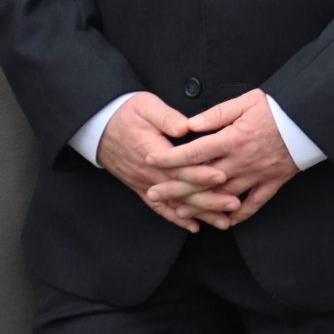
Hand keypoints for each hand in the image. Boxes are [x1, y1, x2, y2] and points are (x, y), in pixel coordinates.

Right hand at [98, 93, 214, 230]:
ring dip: (199, 213)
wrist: (99, 128)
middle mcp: (149, 172)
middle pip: (182, 190)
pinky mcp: (141, 188)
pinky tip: (194, 226)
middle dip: (209, 199)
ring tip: (223, 221)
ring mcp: (145, 183)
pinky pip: (160, 208)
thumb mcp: (146, 106)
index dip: (200, 173)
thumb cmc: (126, 114)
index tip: (222, 176)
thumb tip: (185, 126)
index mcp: (153, 151)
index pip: (179, 167)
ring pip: (175, 203)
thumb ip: (167, 117)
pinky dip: (177, 218)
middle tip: (234, 204)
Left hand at [147, 90, 300, 229]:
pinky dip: (238, 215)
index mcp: (232, 139)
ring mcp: (257, 175)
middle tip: (153, 194)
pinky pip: (253, 204)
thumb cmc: (279, 108)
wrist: (312, 121)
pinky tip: (225, 221)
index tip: (151, 159)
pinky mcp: (273, 182)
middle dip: (174, 188)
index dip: (169, 157)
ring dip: (199, 206)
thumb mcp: (247, 102)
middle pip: (201, 179)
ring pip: (223, 196)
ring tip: (179, 212)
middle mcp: (241, 161)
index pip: (193, 152)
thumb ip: (217, 114)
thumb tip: (190, 125)